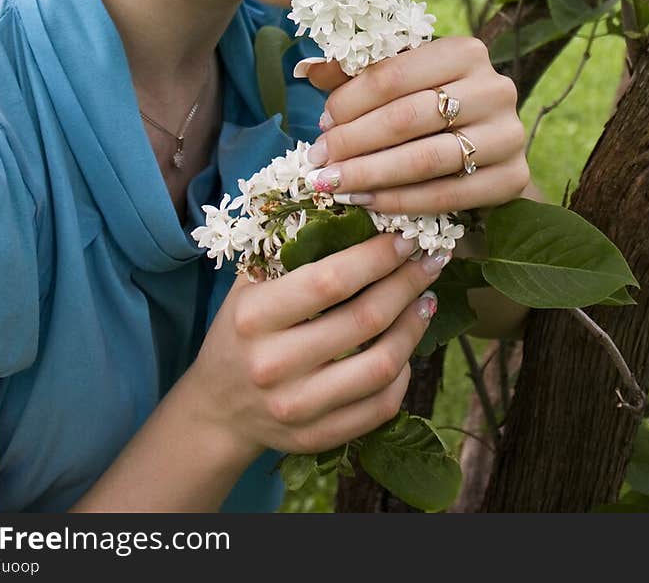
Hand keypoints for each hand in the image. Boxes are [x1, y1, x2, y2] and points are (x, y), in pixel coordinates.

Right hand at [191, 232, 446, 460]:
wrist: (218, 410)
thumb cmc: (240, 332)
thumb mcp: (249, 286)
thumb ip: (290, 251)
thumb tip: (352, 210)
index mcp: (255, 316)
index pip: (329, 280)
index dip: (376, 257)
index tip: (405, 237)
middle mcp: (274, 364)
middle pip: (364, 321)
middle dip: (406, 283)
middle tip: (430, 260)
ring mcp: (297, 406)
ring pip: (380, 366)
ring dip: (413, 328)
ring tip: (426, 300)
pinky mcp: (317, 437)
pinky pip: (380, 407)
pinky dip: (403, 374)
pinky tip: (408, 348)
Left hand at [293, 36, 528, 215]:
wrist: (487, 145)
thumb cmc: (431, 104)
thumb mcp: (399, 79)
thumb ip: (355, 72)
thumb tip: (307, 70)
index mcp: (465, 50)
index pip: (393, 75)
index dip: (349, 102)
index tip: (321, 125)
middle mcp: (494, 87)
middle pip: (408, 118)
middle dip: (354, 143)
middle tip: (318, 163)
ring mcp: (509, 134)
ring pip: (427, 159)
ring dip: (372, 175)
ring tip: (335, 186)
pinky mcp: (514, 177)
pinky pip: (449, 194)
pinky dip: (403, 201)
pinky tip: (370, 204)